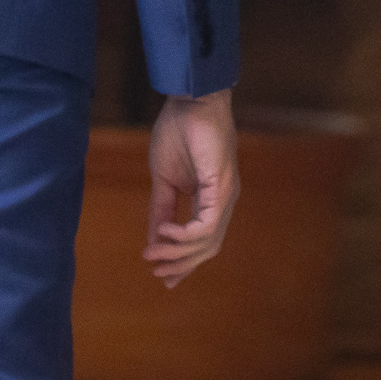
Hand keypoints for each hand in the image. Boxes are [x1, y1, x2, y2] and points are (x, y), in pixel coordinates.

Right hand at [145, 90, 238, 286]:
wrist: (190, 100)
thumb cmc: (179, 131)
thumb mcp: (164, 179)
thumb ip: (161, 209)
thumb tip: (153, 239)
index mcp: (212, 199)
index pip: (203, 241)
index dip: (184, 263)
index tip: (163, 279)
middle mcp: (224, 201)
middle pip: (208, 248)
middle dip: (181, 264)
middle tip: (155, 271)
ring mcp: (226, 195)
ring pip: (208, 241)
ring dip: (178, 253)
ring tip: (153, 252)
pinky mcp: (222, 186)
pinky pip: (207, 224)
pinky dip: (184, 234)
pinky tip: (164, 230)